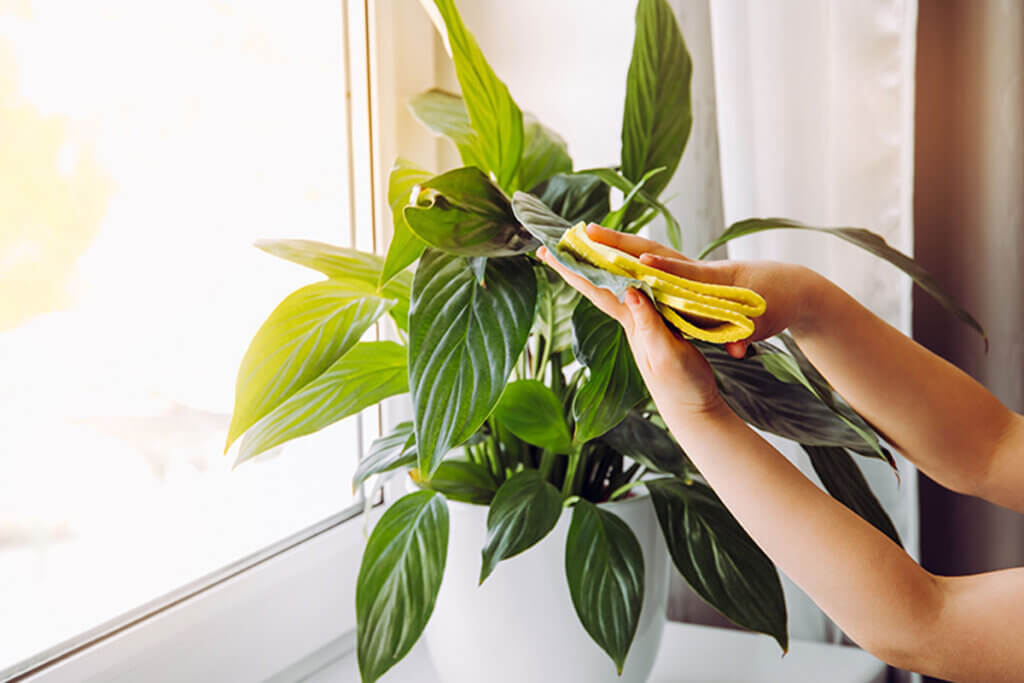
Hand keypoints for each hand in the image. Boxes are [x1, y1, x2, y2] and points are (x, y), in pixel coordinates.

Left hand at [537, 238, 720, 414]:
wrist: (693, 409)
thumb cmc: (680, 386)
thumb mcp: (666, 352)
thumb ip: (649, 323)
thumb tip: (632, 291)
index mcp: (630, 322)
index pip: (595, 289)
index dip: (572, 269)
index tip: (549, 251)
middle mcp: (631, 320)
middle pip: (598, 285)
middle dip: (575, 265)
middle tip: (550, 245)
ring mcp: (642, 324)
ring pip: (615, 288)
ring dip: (597, 268)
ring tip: (580, 250)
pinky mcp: (658, 328)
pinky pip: (638, 294)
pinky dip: (627, 278)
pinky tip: (624, 273)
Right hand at [574, 224, 822, 357]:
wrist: (789, 288)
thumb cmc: (774, 303)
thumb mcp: (759, 322)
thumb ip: (741, 335)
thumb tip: (738, 348)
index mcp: (709, 281)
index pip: (677, 270)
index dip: (658, 267)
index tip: (636, 261)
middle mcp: (692, 270)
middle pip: (648, 251)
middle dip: (615, 242)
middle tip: (583, 232)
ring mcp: (685, 270)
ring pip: (643, 253)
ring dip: (612, 246)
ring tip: (579, 240)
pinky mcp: (682, 275)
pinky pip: (647, 263)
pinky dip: (623, 259)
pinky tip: (601, 261)